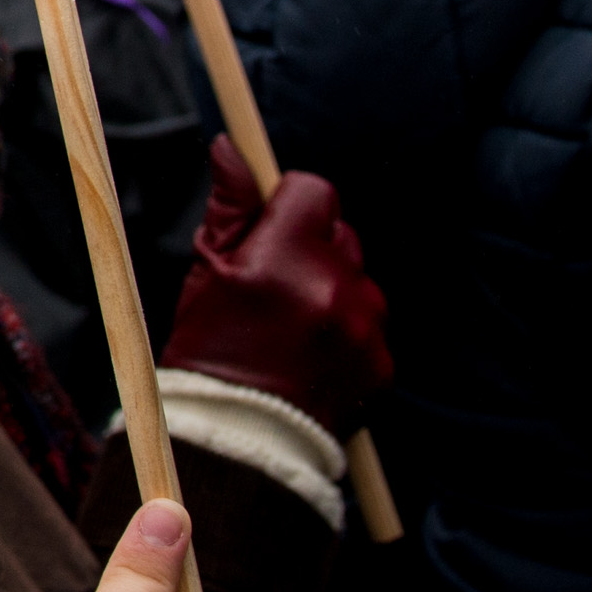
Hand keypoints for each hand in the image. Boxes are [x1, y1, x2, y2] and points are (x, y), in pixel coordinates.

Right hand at [162, 141, 391, 434]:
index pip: (314, 190)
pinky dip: (348, 331)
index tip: (269, 225)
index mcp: (285, 260)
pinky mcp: (384, 363)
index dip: (289, 201)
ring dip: (333, 288)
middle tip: (273, 283)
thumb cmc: (211, 352)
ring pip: (358, 278)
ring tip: (292, 326)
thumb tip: (230, 148)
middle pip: (340, 232)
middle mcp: (335, 289)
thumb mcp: (207, 272)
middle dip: (311, 246)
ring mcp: (366, 329)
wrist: (242, 443)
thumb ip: (230, 206)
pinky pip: (372, 323)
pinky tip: (312, 354)